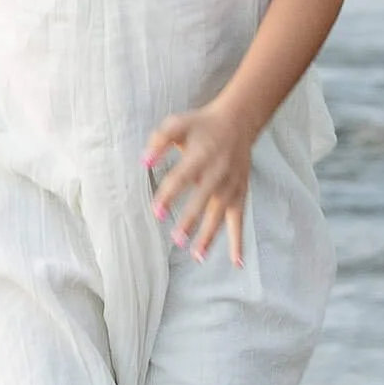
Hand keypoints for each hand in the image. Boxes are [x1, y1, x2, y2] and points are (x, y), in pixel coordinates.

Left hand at [144, 99, 255, 265]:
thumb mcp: (177, 124)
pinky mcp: (240, 194)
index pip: (181, 178)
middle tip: (176, 239)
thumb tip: (143, 162)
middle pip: (202, 200)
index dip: (168, 195)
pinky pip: (239, 221)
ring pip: (220, 215)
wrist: (238, 122)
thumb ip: (159, 141)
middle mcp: (217, 173)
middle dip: (190, 220)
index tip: (156, 212)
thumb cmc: (201, 125)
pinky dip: (238, 242)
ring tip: (197, 255)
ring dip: (209, 236)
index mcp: (199, 156)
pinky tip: (237, 263)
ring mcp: (230, 186)